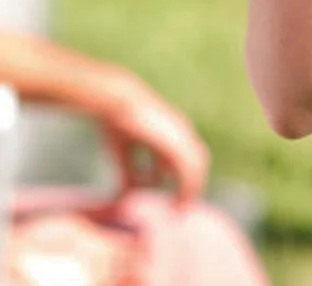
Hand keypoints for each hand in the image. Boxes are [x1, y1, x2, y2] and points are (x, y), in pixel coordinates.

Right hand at [100, 76, 208, 201]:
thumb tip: (129, 194)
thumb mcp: (124, 152)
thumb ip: (129, 171)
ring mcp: (181, 134)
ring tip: (181, 207)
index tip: (176, 199)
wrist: (117, 103)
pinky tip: (179, 198)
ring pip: (195, 165)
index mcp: (171, 133)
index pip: (185, 159)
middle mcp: (181, 133)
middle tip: (182, 207)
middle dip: (189, 184)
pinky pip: (188, 166)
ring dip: (191, 187)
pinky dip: (186, 184)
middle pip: (194, 162)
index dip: (181, 178)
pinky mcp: (176, 139)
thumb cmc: (117, 124)